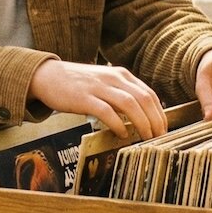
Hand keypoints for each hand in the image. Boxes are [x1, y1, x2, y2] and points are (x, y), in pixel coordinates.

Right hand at [29, 60, 166, 139]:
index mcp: (121, 75)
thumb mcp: (104, 83)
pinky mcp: (84, 98)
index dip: (160, 113)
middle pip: (144, 99)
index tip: (163, 129)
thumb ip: (121, 95)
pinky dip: (118, 124)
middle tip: (159, 137)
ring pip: (129, 104)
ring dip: (142, 123)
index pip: (149, 94)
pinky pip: (107, 111)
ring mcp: (99, 87)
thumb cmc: (78, 84)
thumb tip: (141, 117)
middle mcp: (113, 78)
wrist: (48, 76)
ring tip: (146, 137)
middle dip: (155, 120)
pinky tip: (122, 134)